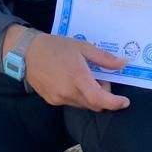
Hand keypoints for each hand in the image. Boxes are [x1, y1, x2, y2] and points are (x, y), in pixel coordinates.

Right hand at [3, 26, 129, 110]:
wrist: (27, 53)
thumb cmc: (56, 46)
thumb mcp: (83, 47)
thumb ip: (104, 58)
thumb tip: (123, 64)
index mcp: (77, 77)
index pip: (99, 99)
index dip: (114, 103)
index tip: (125, 102)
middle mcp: (68, 92)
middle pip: (94, 104)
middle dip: (103, 95)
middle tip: (101, 77)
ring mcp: (59, 98)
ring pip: (83, 104)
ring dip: (91, 96)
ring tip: (87, 77)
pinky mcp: (52, 101)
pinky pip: (72, 103)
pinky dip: (80, 96)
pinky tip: (74, 81)